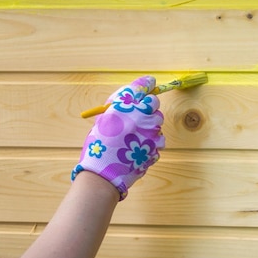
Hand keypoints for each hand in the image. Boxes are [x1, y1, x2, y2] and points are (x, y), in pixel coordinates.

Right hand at [72, 76, 164, 199]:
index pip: (141, 86)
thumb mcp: (103, 120)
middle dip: (147, 107)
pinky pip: (158, 139)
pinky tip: (138, 148)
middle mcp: (140, 115)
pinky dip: (151, 142)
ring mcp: (151, 131)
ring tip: (133, 137)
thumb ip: (119, 107)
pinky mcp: (157, 146)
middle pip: (153, 103)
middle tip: (138, 115)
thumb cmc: (98, 146)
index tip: (149, 83)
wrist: (103, 174)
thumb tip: (133, 97)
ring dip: (149, 126)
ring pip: (157, 121)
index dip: (146, 83)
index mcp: (124, 106)